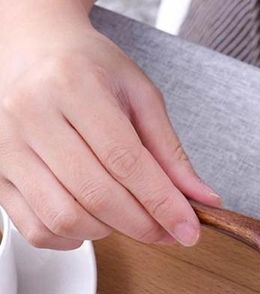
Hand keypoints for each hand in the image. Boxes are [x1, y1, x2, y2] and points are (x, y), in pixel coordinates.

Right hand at [0, 1, 218, 249]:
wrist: (32, 51)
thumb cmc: (87, 70)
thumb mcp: (141, 97)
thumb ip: (171, 152)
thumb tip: (202, 200)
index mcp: (73, 86)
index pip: (126, 161)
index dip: (163, 204)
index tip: (188, 230)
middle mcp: (31, 115)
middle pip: (97, 195)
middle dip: (144, 225)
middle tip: (167, 230)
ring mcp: (6, 148)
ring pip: (65, 218)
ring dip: (109, 231)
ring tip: (127, 215)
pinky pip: (37, 229)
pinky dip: (73, 239)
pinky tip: (92, 222)